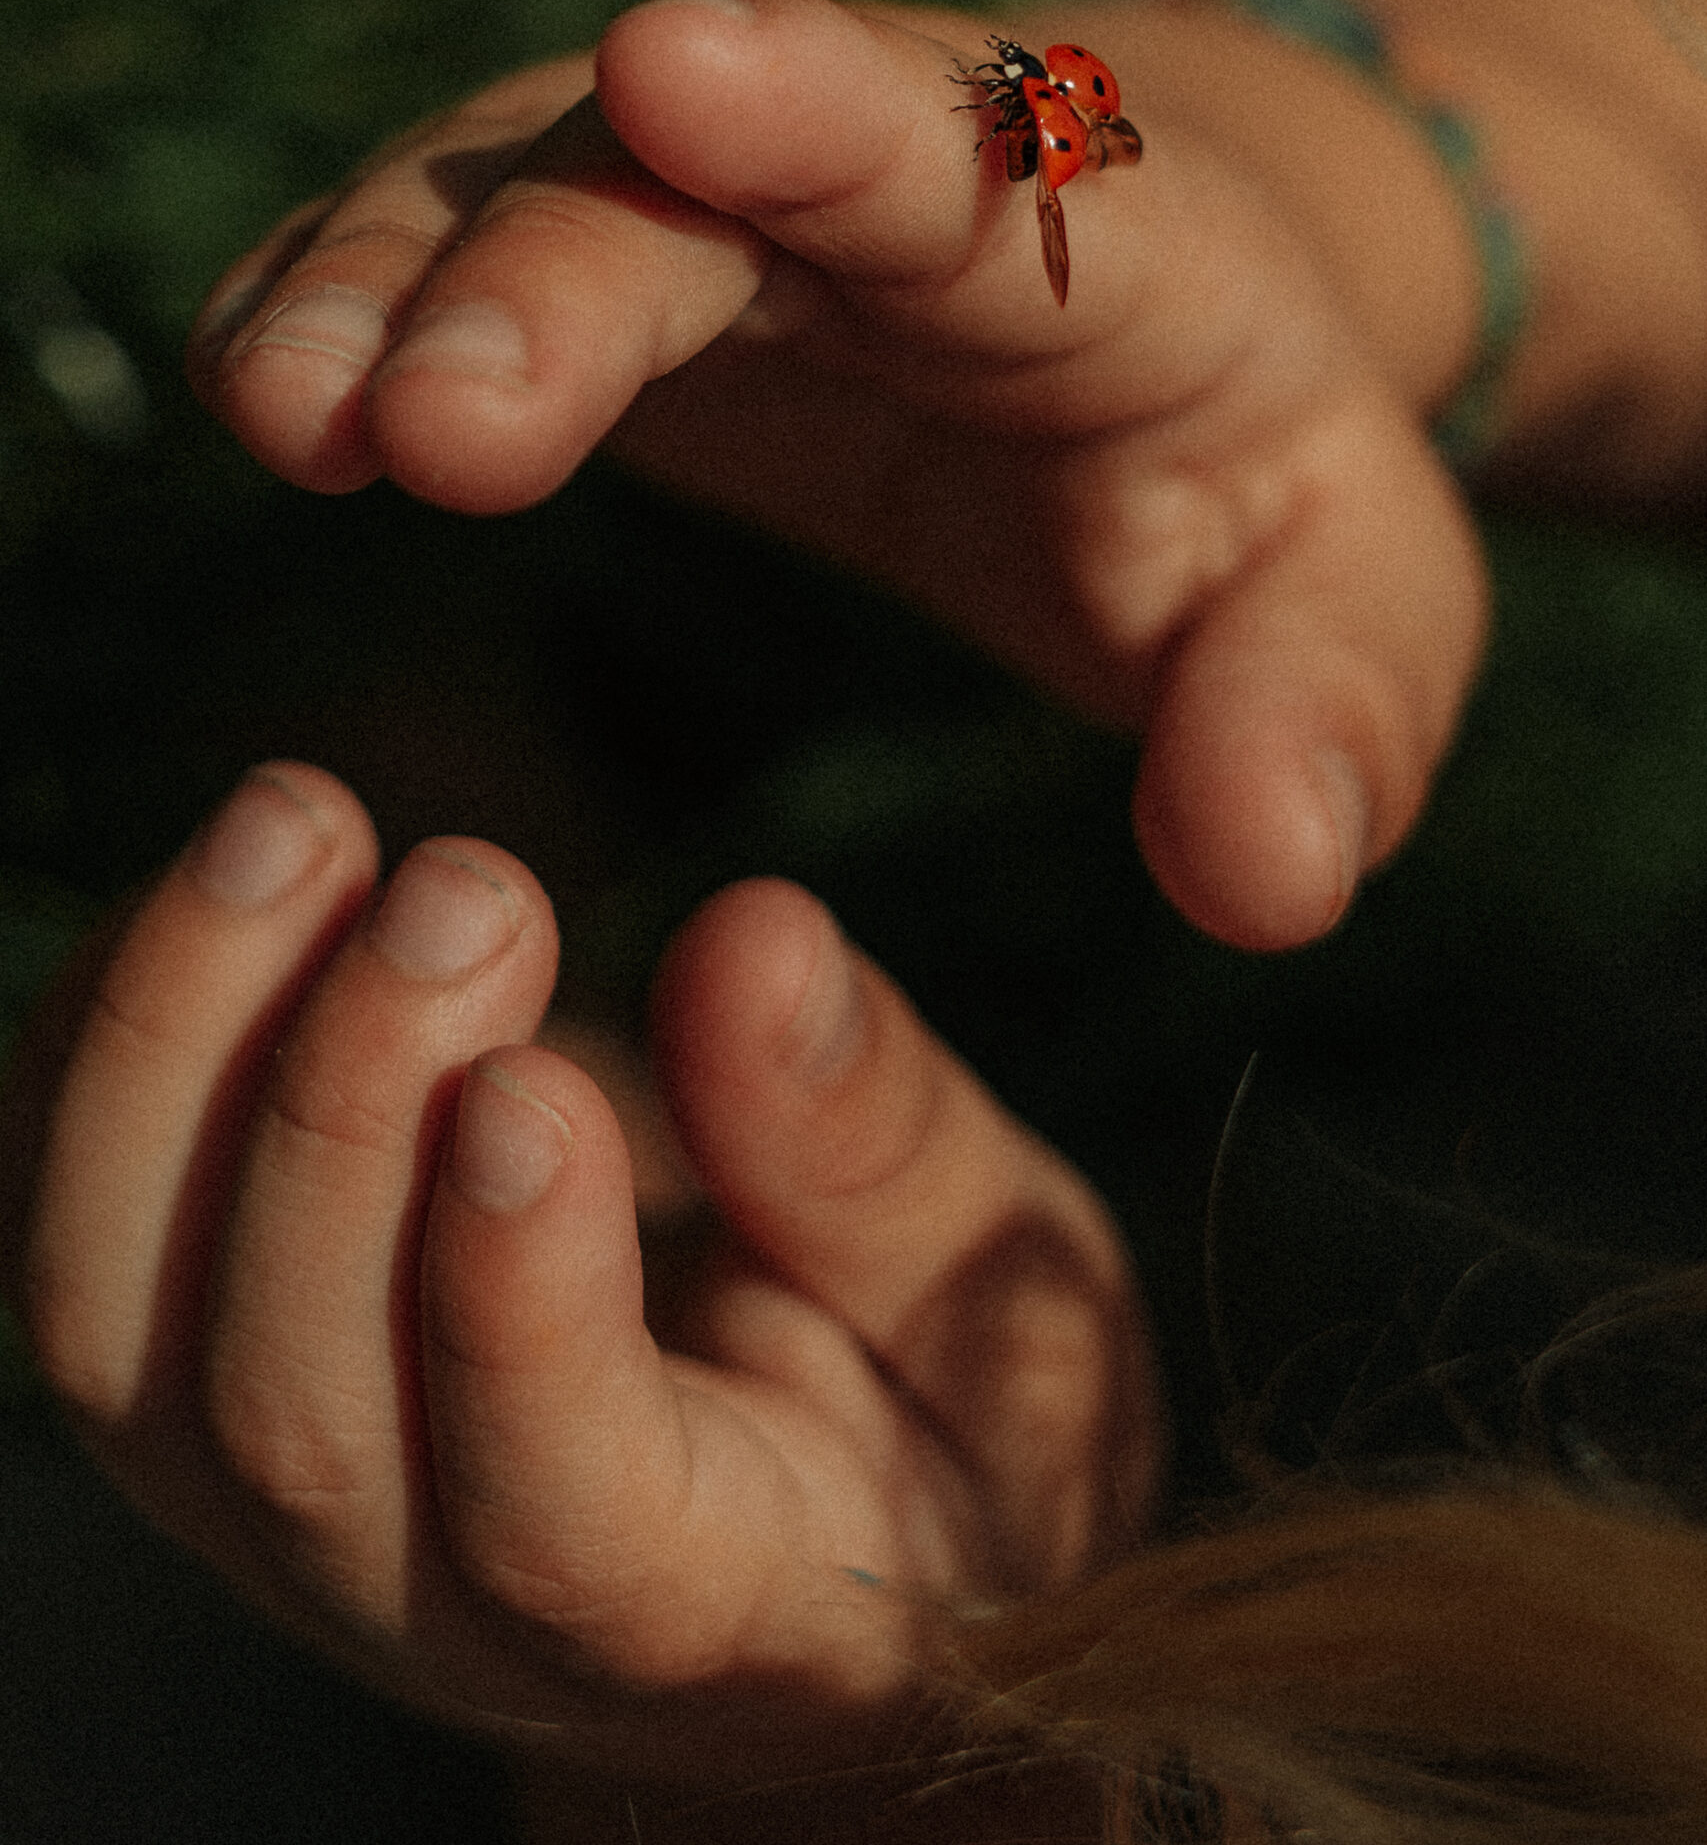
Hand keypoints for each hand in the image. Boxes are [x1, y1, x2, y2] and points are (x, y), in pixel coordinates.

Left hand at [2, 766, 1155, 1789]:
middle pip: (295, 1409)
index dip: (517, 1311)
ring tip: (301, 823)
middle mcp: (433, 1599)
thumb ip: (885, 1154)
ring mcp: (276, 1500)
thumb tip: (757, 937)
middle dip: (350, 1111)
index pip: (552, 1521)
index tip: (537, 1082)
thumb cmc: (933, 1425)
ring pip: (113, 1324)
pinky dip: (111, 1031)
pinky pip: (60, 1220)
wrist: (784, 1537)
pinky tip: (243, 876)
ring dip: (178, 1046)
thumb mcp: (1006, 1304)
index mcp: (698, 1610)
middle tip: (468, 886)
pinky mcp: (188, 1376)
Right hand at [186, 0, 1486, 948]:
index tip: (675, 72)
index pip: (967, 155)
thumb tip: (1267, 879)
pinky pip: (450, 245)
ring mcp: (711, 205)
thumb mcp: (1356, 610)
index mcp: (1093, 242)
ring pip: (520, 186)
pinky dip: (348, 298)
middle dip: (551, 277)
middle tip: (424, 422)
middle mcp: (870, 181)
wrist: (1140, 327)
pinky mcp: (604, 257)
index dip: (826, 112)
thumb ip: (1324, 724)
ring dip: (390, 282)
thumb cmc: (1252, 482)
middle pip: (689, 183)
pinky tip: (260, 382)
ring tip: (275, 406)